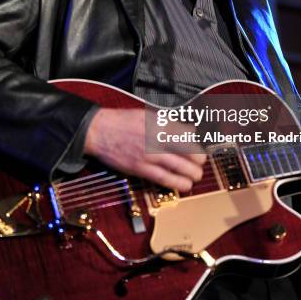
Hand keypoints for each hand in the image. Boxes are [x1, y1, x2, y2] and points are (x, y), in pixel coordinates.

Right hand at [84, 107, 205, 191]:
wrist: (99, 131)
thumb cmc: (123, 120)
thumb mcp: (148, 114)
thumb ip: (169, 123)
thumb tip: (189, 130)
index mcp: (160, 123)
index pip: (189, 135)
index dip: (198, 143)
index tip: (201, 148)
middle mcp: (157, 139)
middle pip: (189, 153)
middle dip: (199, 161)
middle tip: (200, 163)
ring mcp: (149, 155)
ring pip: (179, 169)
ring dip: (192, 175)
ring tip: (195, 177)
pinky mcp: (140, 169)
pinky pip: (163, 179)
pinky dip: (176, 183)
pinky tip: (183, 185)